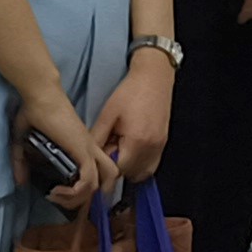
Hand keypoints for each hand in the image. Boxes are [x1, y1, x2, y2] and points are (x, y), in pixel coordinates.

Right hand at [20, 83, 118, 207]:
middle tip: (60, 200)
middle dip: (84, 199)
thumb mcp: (23, 142)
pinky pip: (89, 179)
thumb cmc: (34, 113)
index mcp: (81, 147)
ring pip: (99, 184)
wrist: (41, 96)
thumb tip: (20, 182)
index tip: (60, 195)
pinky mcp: (83, 150)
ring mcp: (88, 149)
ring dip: (77, 199)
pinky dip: (75, 192)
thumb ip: (22, 162)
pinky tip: (56, 191)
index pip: (98, 172)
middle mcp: (89, 149)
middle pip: (106, 180)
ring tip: (55, 195)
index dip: (84, 190)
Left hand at [99, 50, 173, 184]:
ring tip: (119, 151)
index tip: (98, 158)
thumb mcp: (107, 115)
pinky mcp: (164, 143)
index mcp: (136, 141)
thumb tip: (87, 159)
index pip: (118, 171)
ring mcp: (160, 147)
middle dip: (116, 168)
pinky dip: (139, 165)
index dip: (105, 168)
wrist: (154, 76)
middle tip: (108, 150)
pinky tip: (130, 150)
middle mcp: (151, 149)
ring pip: (142, 173)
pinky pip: (151, 166)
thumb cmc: (129, 92)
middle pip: (130, 175)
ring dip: (128, 169)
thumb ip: (96, 139)